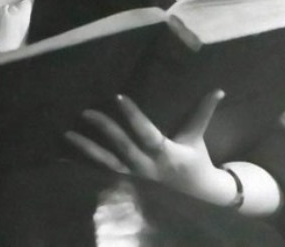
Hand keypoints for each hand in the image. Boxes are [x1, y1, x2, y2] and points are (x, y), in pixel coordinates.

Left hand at [65, 90, 237, 205]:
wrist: (197, 194)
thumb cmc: (195, 159)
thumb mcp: (197, 136)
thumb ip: (203, 112)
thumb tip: (218, 89)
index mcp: (166, 153)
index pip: (147, 133)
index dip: (133, 116)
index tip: (119, 97)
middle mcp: (147, 166)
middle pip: (122, 147)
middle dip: (104, 129)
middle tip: (86, 112)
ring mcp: (134, 177)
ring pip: (107, 163)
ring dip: (86, 149)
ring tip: (67, 135)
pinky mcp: (126, 182)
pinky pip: (102, 173)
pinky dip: (85, 164)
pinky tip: (66, 154)